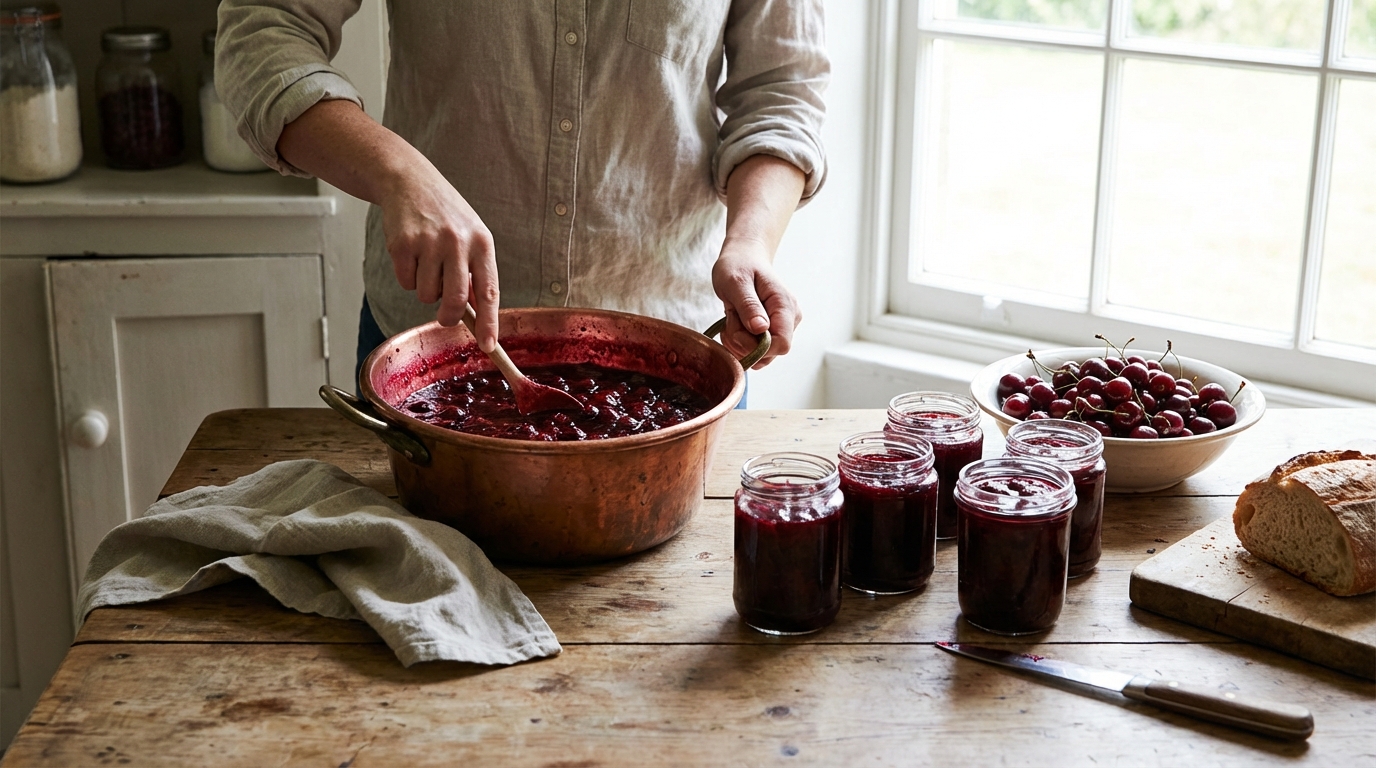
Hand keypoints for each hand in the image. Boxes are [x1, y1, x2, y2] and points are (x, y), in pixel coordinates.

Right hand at [378, 165, 499, 351]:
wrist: (409, 180)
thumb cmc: (444, 214)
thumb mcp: (470, 235)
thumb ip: (474, 271)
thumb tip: (476, 313)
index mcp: (481, 242)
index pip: (489, 291)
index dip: (489, 322)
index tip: (488, 345)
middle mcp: (457, 242)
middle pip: (455, 300)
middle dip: (449, 316)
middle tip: (445, 317)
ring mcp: (429, 242)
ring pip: (427, 295)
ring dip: (425, 290)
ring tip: (427, 263)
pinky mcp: (402, 244)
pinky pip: (406, 282)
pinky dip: (407, 276)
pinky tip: (411, 253)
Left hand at [712, 237, 801, 368]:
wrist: (743, 258)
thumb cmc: (739, 265)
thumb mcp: (736, 282)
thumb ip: (748, 306)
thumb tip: (760, 329)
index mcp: (785, 306)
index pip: (782, 344)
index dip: (757, 348)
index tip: (737, 331)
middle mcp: (790, 319)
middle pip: (770, 353)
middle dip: (744, 345)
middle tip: (730, 320)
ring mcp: (782, 326)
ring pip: (762, 355)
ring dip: (739, 344)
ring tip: (731, 319)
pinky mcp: (772, 330)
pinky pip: (757, 350)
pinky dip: (740, 343)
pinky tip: (734, 324)